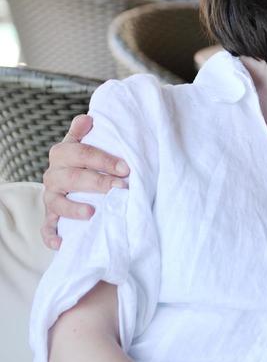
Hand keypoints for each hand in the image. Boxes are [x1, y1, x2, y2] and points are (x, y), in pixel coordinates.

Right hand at [41, 114, 128, 249]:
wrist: (69, 182)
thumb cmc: (83, 162)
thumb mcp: (82, 144)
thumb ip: (83, 132)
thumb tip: (88, 118)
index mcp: (61, 154)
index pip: (81, 153)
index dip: (103, 159)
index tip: (125, 168)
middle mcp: (53, 176)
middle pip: (73, 177)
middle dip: (98, 182)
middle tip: (120, 188)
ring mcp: (50, 198)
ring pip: (58, 203)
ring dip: (74, 208)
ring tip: (92, 212)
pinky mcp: (49, 218)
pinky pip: (46, 229)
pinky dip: (51, 236)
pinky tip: (62, 243)